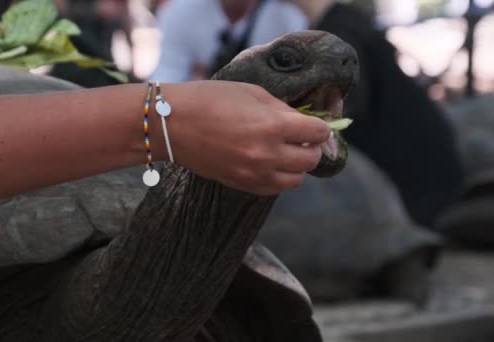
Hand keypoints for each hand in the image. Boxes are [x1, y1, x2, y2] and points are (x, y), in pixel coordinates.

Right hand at [155, 81, 330, 194]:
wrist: (172, 124)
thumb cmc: (210, 99)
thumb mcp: (252, 93)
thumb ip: (282, 108)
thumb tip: (303, 120)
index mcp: (273, 126)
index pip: (317, 133)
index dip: (321, 127)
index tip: (317, 124)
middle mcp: (268, 154)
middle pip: (311, 160)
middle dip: (312, 147)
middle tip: (304, 138)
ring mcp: (254, 173)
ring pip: (296, 180)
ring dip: (298, 166)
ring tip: (287, 152)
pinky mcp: (242, 185)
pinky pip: (275, 189)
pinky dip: (280, 177)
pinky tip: (270, 163)